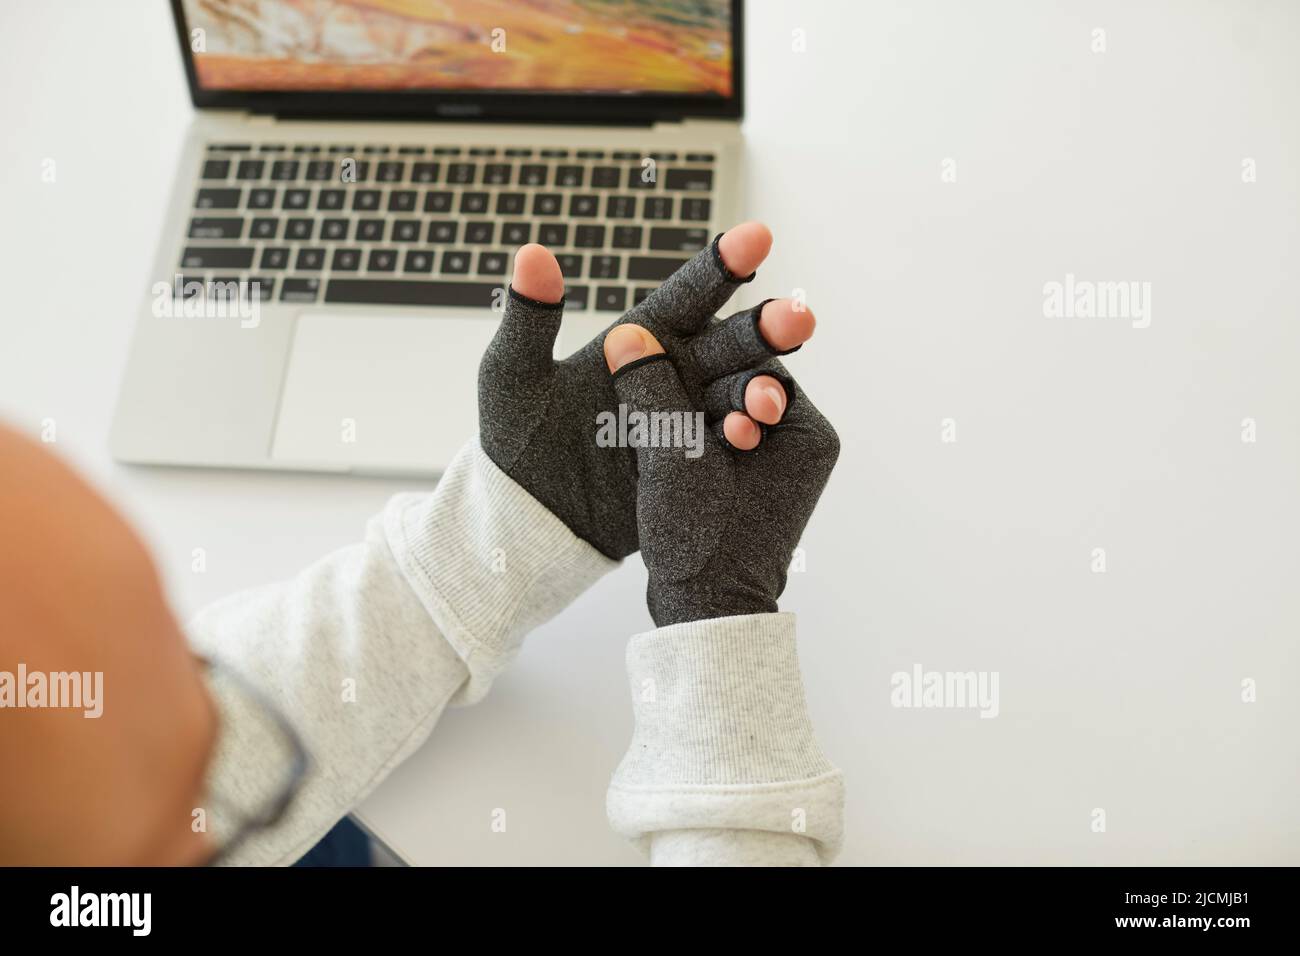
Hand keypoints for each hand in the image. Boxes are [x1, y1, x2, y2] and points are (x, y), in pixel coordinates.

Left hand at [477, 222, 815, 559]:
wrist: (528, 518)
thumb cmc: (513, 440)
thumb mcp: (511, 376)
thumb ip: (529, 318)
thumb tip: (531, 252)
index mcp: (640, 338)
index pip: (689, 294)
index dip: (723, 265)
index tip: (760, 236)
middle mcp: (673, 371)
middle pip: (728, 342)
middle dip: (764, 328)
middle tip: (800, 316)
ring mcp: (686, 418)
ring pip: (735, 394)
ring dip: (760, 387)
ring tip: (773, 391)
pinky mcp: (691, 461)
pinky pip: (722, 445)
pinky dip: (740, 436)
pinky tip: (754, 432)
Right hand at [601, 294, 839, 625]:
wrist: (705, 615)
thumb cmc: (703, 546)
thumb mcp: (672, 458)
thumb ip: (652, 392)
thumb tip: (626, 333)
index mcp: (807, 433)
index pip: (754, 363)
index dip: (704, 353)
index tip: (663, 350)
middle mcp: (802, 443)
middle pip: (736, 380)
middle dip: (692, 378)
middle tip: (653, 372)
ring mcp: (776, 463)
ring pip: (718, 406)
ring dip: (681, 405)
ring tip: (646, 409)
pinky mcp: (747, 479)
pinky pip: (710, 435)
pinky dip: (682, 432)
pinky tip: (647, 432)